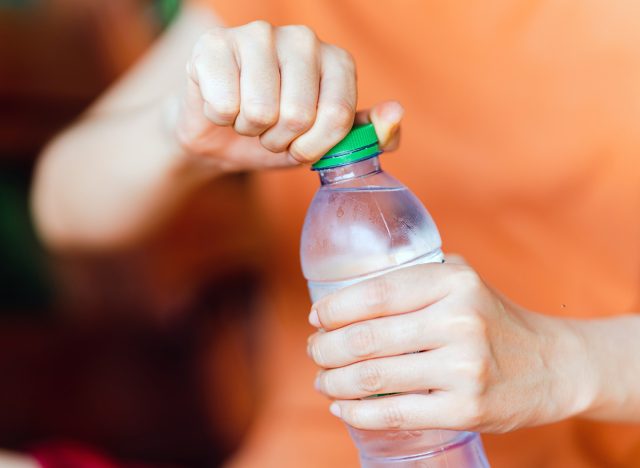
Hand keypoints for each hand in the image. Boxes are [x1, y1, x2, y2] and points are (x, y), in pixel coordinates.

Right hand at [175, 21, 402, 171]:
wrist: (222, 134)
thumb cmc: (280, 136)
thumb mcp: (328, 145)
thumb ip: (367, 136)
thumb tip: (394, 113)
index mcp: (337, 61)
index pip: (338, 115)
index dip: (314, 147)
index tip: (301, 148)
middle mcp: (302, 40)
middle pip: (299, 114)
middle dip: (280, 140)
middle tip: (271, 132)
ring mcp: (258, 35)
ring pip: (260, 110)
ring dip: (251, 130)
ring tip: (248, 118)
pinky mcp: (215, 44)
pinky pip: (224, 104)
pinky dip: (221, 118)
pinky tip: (223, 104)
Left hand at [307, 262, 592, 432]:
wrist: (553, 364)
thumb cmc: (492, 318)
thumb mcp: (462, 279)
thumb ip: (414, 276)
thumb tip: (345, 295)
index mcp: (454, 282)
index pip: (376, 293)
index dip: (335, 308)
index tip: (317, 318)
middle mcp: (460, 321)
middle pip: (366, 337)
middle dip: (326, 348)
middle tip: (315, 351)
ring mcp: (464, 368)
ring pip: (374, 377)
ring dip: (334, 380)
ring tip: (323, 379)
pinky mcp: (466, 409)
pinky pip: (394, 413)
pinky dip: (357, 413)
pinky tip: (342, 407)